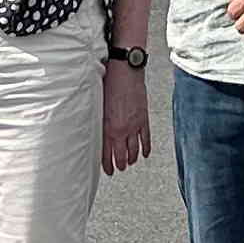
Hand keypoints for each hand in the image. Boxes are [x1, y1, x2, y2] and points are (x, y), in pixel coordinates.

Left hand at [100, 59, 152, 173]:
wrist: (125, 71)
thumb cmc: (109, 83)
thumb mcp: (98, 105)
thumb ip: (99, 121)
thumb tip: (97, 132)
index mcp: (106, 127)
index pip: (106, 154)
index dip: (107, 165)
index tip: (108, 171)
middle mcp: (120, 129)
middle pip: (121, 155)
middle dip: (120, 164)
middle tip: (120, 168)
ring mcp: (134, 126)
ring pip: (134, 150)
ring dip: (132, 159)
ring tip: (130, 162)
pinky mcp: (143, 119)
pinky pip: (146, 139)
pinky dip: (145, 149)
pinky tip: (144, 154)